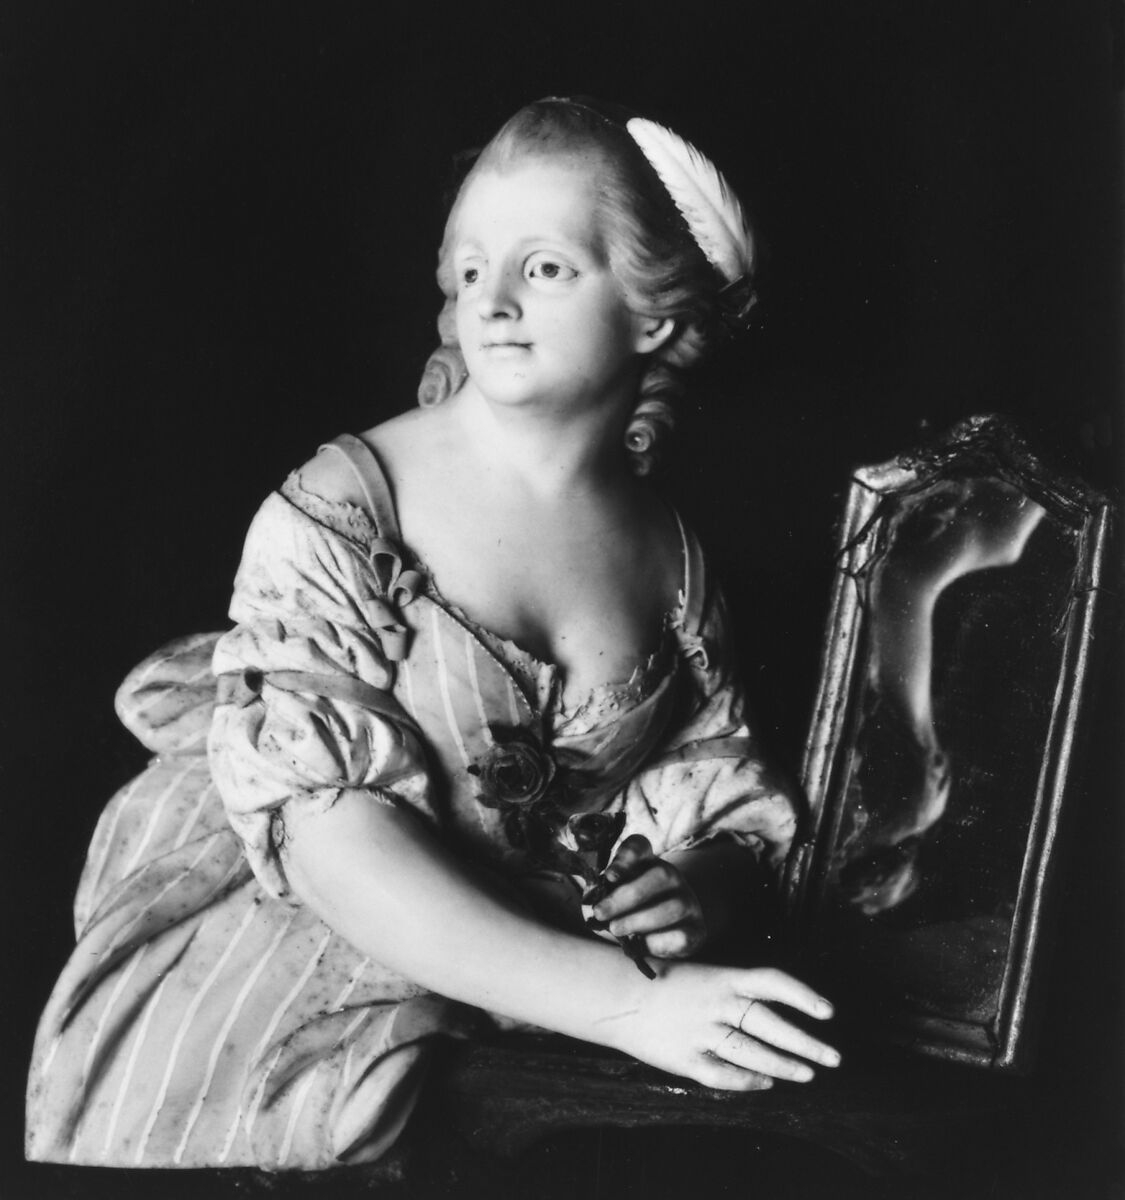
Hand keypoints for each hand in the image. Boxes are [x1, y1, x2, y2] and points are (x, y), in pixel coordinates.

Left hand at [584, 834, 705, 958]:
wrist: (669, 930)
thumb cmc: (634, 909)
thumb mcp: (618, 895)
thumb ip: (607, 893)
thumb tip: (594, 905)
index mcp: (648, 862)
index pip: (640, 846)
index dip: (626, 858)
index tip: (609, 876)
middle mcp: (672, 877)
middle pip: (660, 875)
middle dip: (626, 896)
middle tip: (601, 912)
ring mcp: (688, 902)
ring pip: (673, 907)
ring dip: (639, 920)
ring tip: (616, 928)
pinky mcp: (696, 929)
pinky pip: (681, 935)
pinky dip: (657, 942)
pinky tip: (640, 944)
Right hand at [615, 961, 839, 1090]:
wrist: (615, 996)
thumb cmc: (664, 982)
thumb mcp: (704, 975)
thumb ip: (737, 992)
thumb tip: (779, 1010)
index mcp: (723, 977)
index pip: (772, 982)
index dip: (803, 995)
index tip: (830, 1012)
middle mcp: (716, 1004)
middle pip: (771, 1025)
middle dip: (806, 1044)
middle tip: (835, 1058)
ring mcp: (702, 1033)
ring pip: (753, 1055)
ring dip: (784, 1066)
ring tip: (808, 1074)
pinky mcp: (686, 1059)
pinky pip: (724, 1076)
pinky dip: (748, 1082)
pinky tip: (766, 1084)